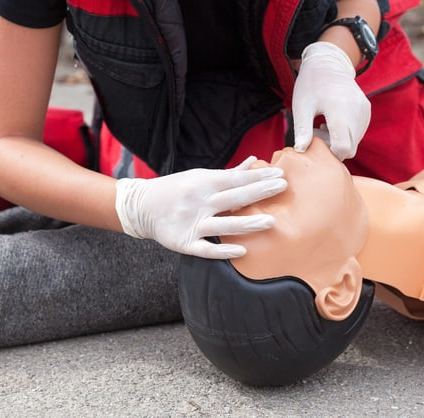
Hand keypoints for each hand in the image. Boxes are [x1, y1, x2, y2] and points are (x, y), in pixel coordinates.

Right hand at [114, 157, 286, 258]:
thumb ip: (228, 174)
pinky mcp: (184, 242)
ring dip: (247, 223)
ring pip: (223, 225)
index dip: (258, 177)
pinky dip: (223, 250)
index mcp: (203, 183)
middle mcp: (199, 202)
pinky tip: (242, 250)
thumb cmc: (175, 189)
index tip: (279, 175)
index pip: (236, 179)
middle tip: (282, 188)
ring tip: (271, 221)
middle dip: (259, 192)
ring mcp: (191, 223)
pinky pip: (206, 249)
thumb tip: (253, 162)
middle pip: (233, 198)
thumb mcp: (199, 176)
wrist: (140, 207)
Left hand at [292, 41, 370, 160]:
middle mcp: (357, 110)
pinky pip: (358, 133)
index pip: (343, 147)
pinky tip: (332, 122)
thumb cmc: (311, 84)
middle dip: (333, 147)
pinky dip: (346, 134)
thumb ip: (302, 130)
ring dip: (339, 141)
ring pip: (355, 142)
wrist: (328, 63)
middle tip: (316, 132)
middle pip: (350, 148)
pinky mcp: (367, 111)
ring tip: (323, 125)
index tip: (316, 141)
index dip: (329, 152)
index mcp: (339, 108)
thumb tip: (301, 150)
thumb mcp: (301, 106)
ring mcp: (364, 111)